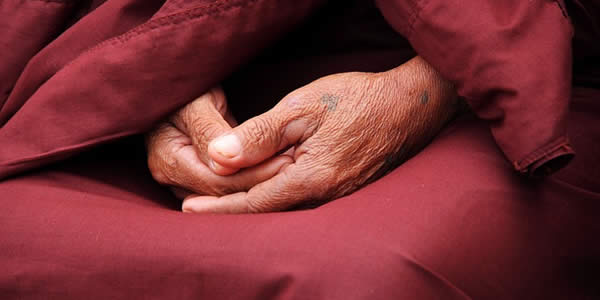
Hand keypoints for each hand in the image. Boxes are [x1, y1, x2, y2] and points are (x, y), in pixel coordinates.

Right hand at [145, 87, 292, 199]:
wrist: (182, 82)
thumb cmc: (186, 85)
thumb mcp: (197, 102)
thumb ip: (209, 132)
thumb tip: (223, 165)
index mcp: (166, 159)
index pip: (215, 181)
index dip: (252, 175)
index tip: (286, 162)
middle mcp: (171, 177)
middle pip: (223, 192)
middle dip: (260, 181)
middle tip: (295, 166)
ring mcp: (183, 180)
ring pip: (227, 193)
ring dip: (259, 183)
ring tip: (291, 168)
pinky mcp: (200, 175)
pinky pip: (228, 185)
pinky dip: (252, 177)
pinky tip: (276, 168)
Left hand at [182, 57, 458, 212]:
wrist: (408, 106)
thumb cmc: (355, 101)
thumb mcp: (301, 108)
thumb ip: (259, 134)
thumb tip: (220, 157)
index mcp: (311, 179)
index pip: (252, 203)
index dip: (218, 208)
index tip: (188, 210)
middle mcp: (324, 197)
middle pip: (266, 211)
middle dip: (228, 209)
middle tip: (194, 204)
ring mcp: (337, 198)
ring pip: (282, 208)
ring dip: (249, 204)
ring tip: (218, 199)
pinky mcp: (345, 191)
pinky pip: (301, 202)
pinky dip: (274, 198)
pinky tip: (261, 188)